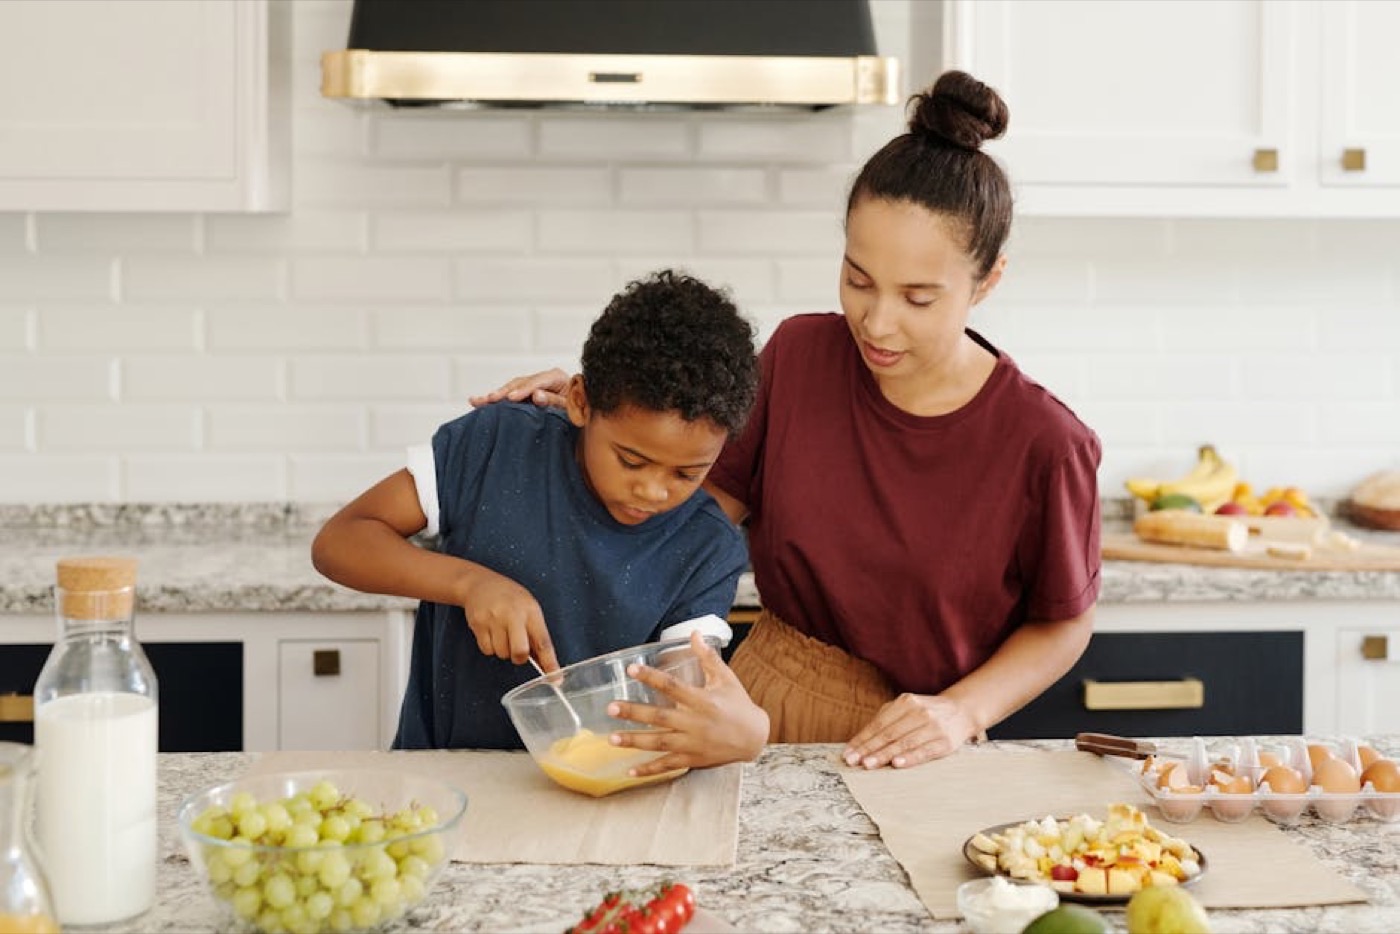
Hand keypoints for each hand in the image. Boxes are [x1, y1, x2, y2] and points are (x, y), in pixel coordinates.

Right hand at [456, 566, 559, 670]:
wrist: (480, 584)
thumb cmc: (510, 598)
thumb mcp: (529, 608)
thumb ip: (536, 633)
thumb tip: (544, 663)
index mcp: (531, 611)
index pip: (543, 641)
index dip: (550, 662)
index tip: (555, 678)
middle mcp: (513, 615)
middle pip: (520, 652)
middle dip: (519, 657)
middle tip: (517, 649)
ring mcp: (494, 619)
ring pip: (502, 653)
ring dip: (503, 650)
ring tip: (502, 632)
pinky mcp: (478, 624)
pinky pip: (487, 650)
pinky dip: (490, 647)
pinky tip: (490, 632)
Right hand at [467, 368, 571, 408]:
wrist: (584, 409)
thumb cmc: (581, 409)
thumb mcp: (571, 406)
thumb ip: (555, 401)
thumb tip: (536, 395)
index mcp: (557, 377)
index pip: (537, 382)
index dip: (523, 390)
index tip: (511, 397)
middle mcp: (543, 378)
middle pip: (519, 383)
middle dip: (502, 392)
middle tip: (488, 400)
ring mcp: (534, 385)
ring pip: (511, 388)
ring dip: (494, 396)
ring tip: (476, 401)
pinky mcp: (527, 394)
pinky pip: (510, 395)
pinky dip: (496, 400)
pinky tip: (478, 402)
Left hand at [605, 631, 767, 773]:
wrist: (755, 738)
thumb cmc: (739, 704)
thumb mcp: (726, 678)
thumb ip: (707, 657)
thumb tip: (695, 633)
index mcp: (703, 700)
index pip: (672, 686)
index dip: (651, 677)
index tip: (631, 669)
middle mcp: (696, 723)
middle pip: (661, 717)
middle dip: (634, 713)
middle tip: (611, 707)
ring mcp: (693, 744)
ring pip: (660, 743)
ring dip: (635, 741)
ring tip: (611, 739)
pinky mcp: (693, 759)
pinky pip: (668, 766)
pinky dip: (650, 770)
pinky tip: (630, 771)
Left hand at [841, 692, 977, 768]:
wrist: (961, 712)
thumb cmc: (926, 714)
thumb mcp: (907, 709)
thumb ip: (886, 720)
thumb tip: (860, 741)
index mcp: (906, 702)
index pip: (879, 723)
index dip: (862, 739)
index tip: (848, 752)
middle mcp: (919, 712)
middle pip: (889, 733)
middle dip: (868, 749)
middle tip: (853, 761)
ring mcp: (932, 727)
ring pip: (904, 743)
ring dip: (884, 755)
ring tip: (868, 764)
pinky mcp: (944, 742)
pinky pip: (923, 751)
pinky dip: (909, 758)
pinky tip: (896, 764)